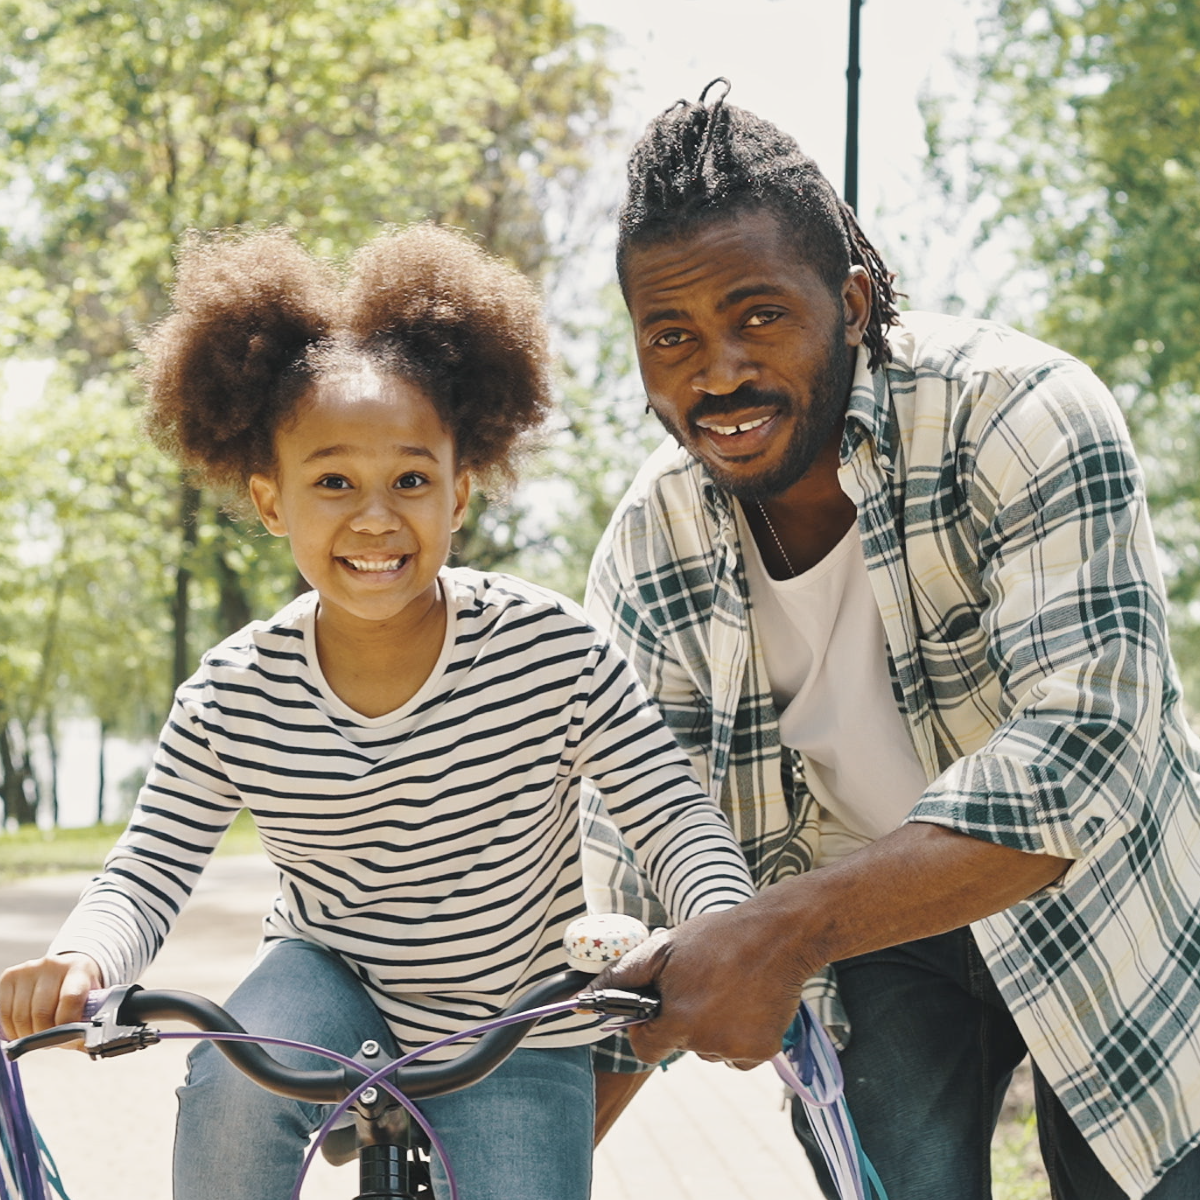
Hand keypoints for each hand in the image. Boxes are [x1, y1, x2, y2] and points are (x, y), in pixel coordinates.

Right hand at [0, 952, 102, 1048]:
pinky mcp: (9, 977)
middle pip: (41, 1012)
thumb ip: (90, 1021)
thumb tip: (89, 1045)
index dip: (67, 1025)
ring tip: (39, 1036)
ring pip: (20, 1016)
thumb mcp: (92, 1000)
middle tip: (53, 1041)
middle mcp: (52, 965)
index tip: (70, 1038)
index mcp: (78, 969)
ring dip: (28, 1036)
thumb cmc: (79, 988)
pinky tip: (23, 1030)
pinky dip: (12, 1029)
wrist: (66, 968)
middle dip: (46, 1036)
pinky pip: (4, 1013)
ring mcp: (28, 969)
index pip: (70, 999)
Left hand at [592, 902, 813, 1067]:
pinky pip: (737, 1053)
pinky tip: (745, 1001)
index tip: (657, 1009)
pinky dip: (738, 1033)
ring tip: (725, 987)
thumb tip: (584, 997)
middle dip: (682, 1020)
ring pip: (709, 1049)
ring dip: (710, 1027)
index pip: (646, 1048)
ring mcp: (737, 1049)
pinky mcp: (763, 1051)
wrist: (779, 935)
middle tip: (698, 984)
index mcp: (679, 1020)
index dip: (647, 1029)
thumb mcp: (663, 948)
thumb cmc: (717, 937)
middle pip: (679, 1045)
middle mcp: (707, 1043)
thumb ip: (623, 976)